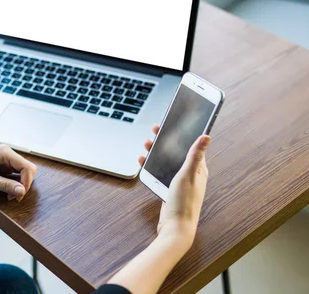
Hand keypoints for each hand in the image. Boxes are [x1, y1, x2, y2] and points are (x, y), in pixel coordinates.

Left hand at [0, 144, 36, 201]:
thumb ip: (5, 185)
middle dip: (24, 184)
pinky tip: (5, 191)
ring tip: (9, 195)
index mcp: (4, 152)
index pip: (27, 167)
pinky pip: (12, 174)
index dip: (26, 182)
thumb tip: (22, 191)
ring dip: (18, 185)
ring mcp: (3, 159)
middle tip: (14, 197)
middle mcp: (6, 153)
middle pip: (27, 168)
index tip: (18, 196)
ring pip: (21, 172)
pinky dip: (12, 183)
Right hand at [139, 125, 210, 248]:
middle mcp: (191, 174)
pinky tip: (143, 161)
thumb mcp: (188, 175)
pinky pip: (160, 172)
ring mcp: (179, 182)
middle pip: (177, 151)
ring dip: (157, 151)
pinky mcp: (169, 189)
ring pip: (167, 161)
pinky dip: (151, 165)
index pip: (192, 146)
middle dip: (166, 140)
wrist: (175, 228)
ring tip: (147, 144)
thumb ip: (195, 155)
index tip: (173, 122)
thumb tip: (207, 135)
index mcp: (199, 169)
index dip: (183, 133)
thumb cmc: (184, 203)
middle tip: (155, 129)